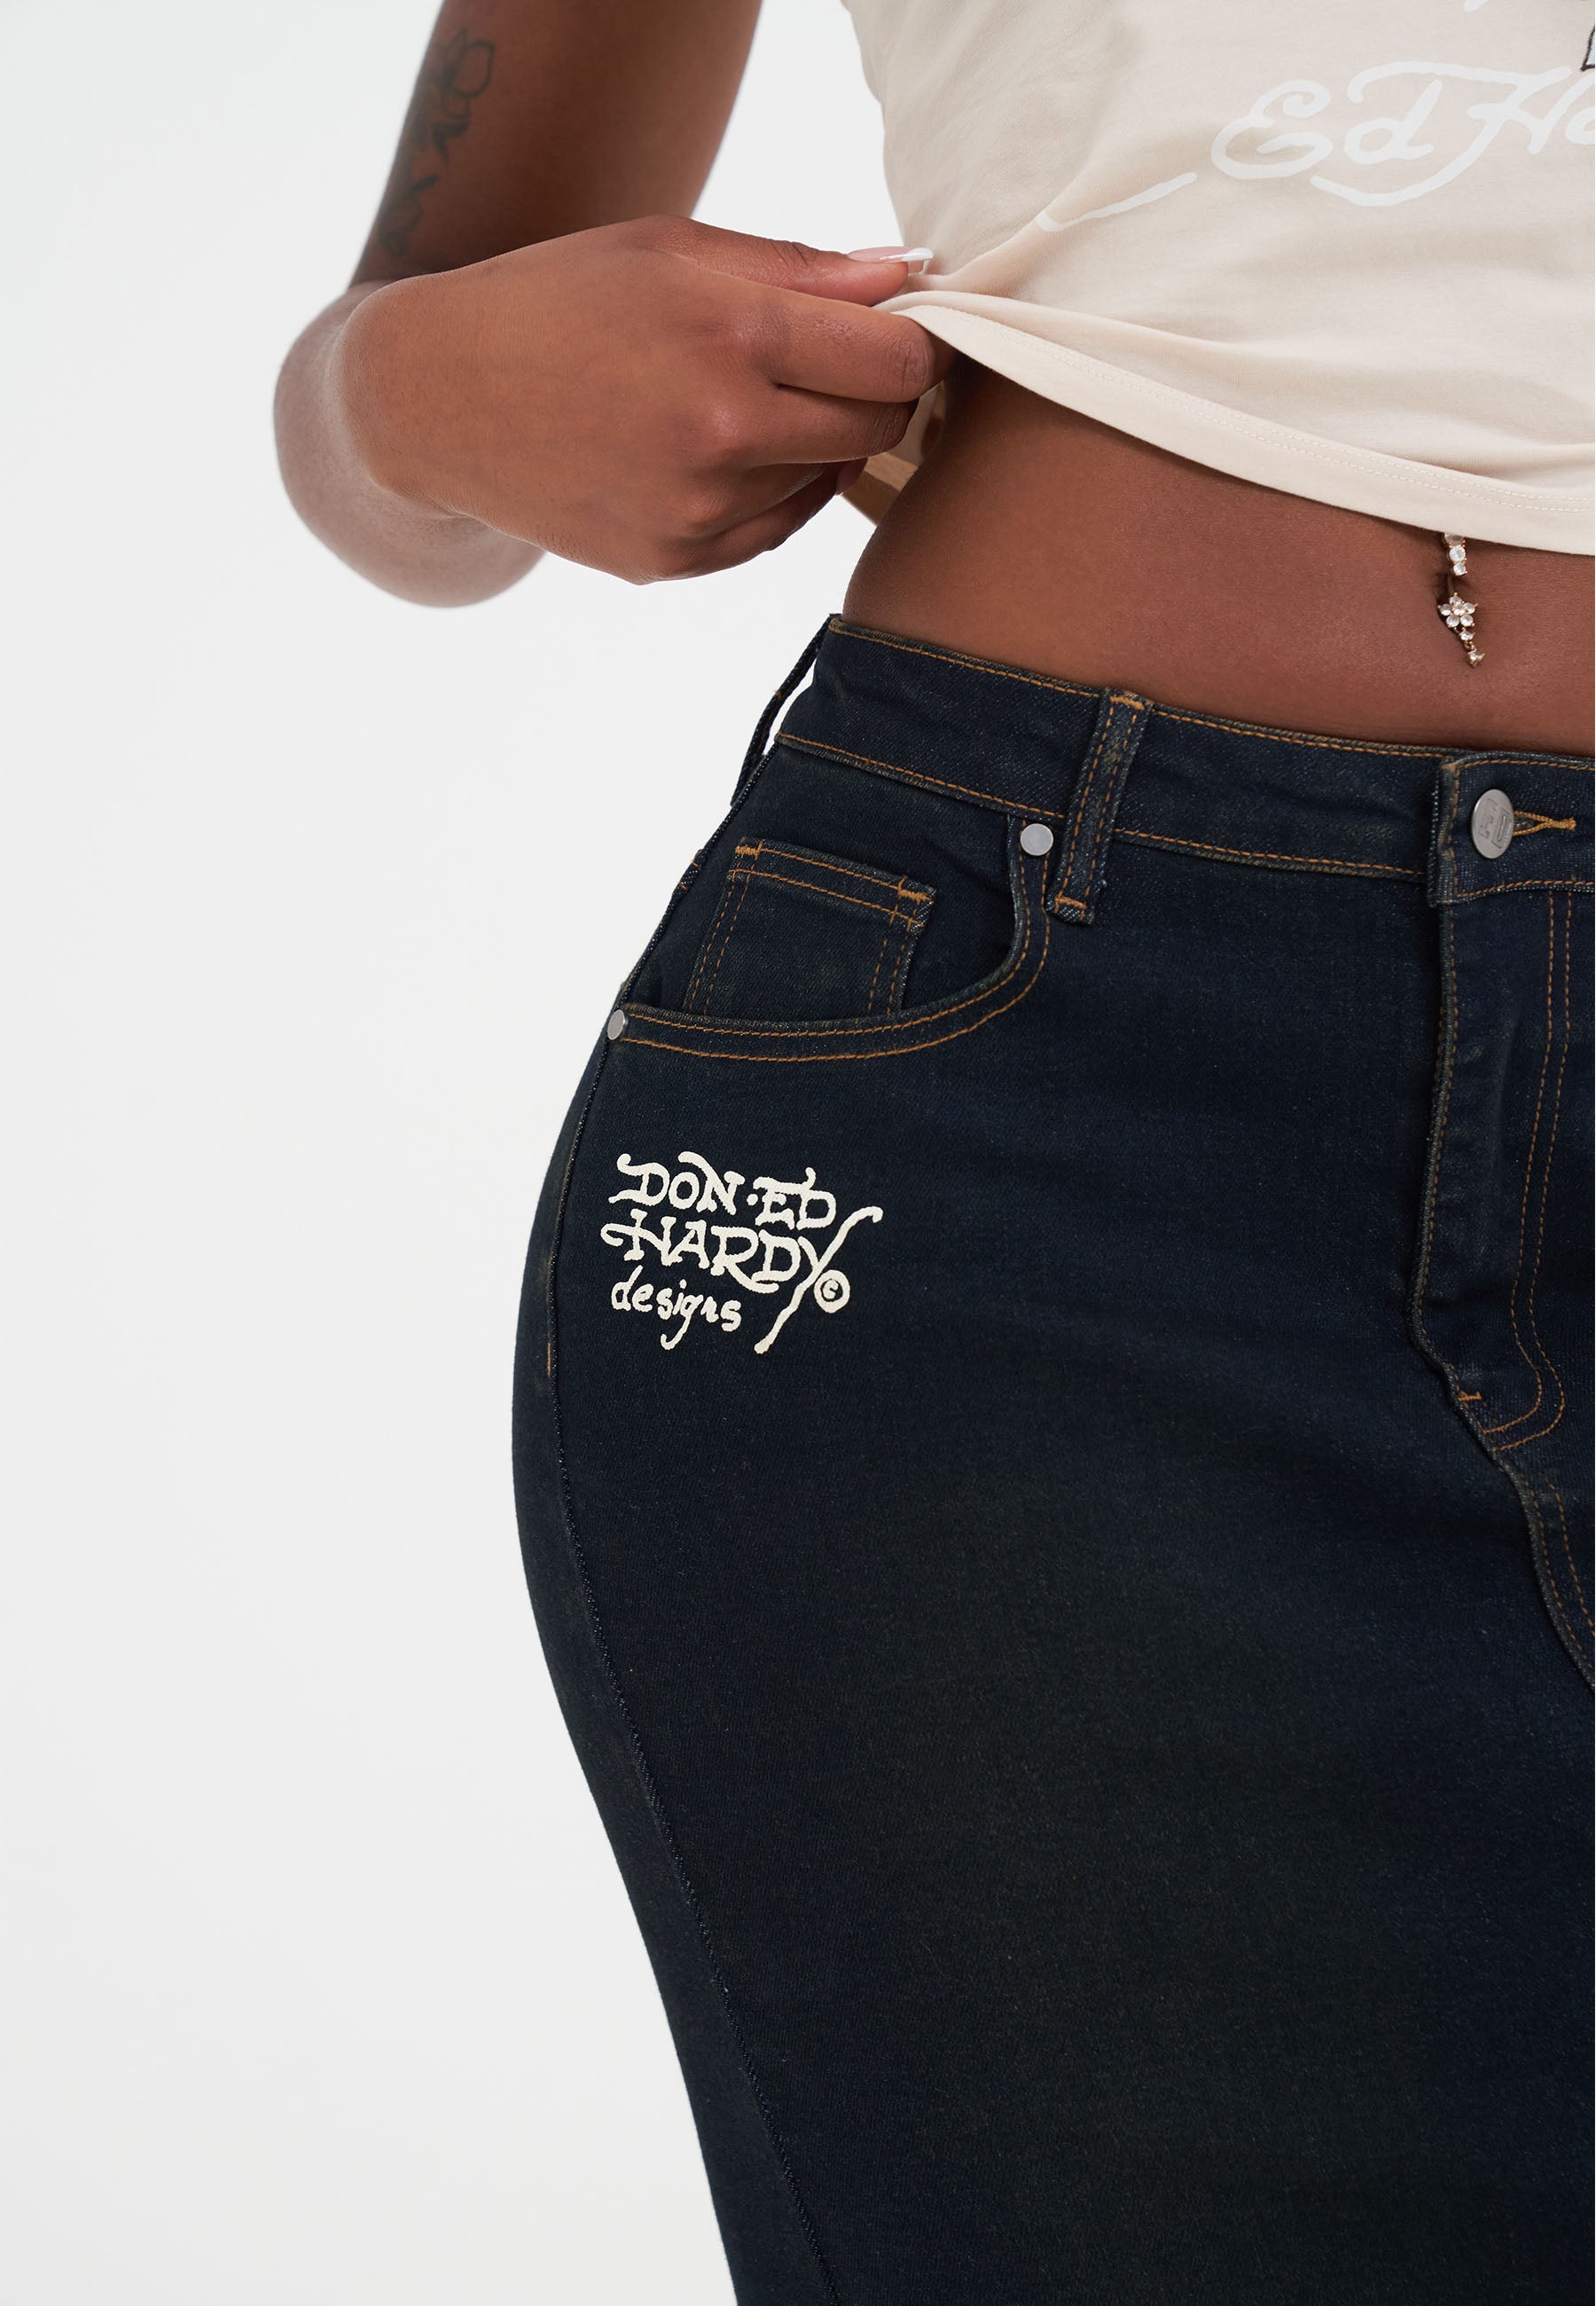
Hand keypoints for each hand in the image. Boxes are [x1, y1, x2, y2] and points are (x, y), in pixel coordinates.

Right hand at [336, 216, 950, 582]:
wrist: (439, 398)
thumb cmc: (558, 300)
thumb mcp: (672, 249)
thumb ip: (801, 268)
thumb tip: (907, 275)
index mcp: (731, 333)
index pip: (897, 359)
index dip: (919, 343)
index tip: (906, 332)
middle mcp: (723, 430)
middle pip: (877, 426)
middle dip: (879, 392)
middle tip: (841, 363)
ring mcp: (699, 507)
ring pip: (826, 480)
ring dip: (814, 443)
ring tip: (745, 399)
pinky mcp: (676, 560)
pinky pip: (775, 529)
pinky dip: (771, 490)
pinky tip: (721, 449)